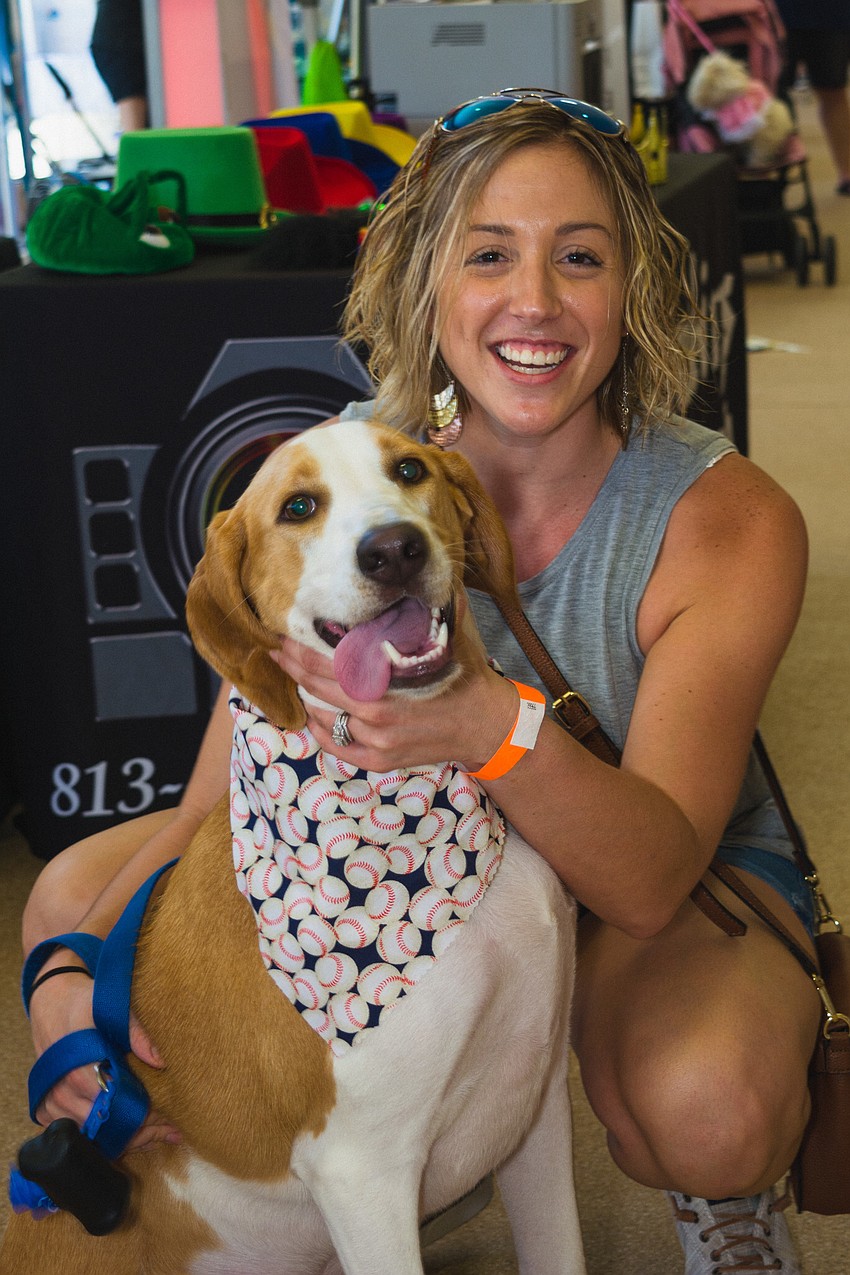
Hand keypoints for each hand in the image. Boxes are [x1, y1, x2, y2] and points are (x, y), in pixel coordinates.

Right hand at [29, 963, 180, 1149]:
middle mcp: (60, 1092)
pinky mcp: (48, 1105)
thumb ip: (136, 1033)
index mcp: (76, 1071)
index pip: (113, 1108)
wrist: (51, 1000)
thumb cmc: (83, 1004)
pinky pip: (75, 1130)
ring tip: (155, 1133)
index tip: (166, 1116)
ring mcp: (51, 1102)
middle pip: (103, 1128)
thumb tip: (160, 1061)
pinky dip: (100, 1135)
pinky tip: (126, 1132)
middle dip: (138, 1132)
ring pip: (90, 1135)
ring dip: (122, 1137)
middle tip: (169, 1130)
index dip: (141, 1116)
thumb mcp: (110, 1009)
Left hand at [270, 606, 515, 774]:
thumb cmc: (465, 677)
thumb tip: (422, 573)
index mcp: (388, 681)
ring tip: (296, 679)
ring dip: (307, 698)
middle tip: (277, 652)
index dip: (301, 650)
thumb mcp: (449, 637)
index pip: (329, 663)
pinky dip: (321, 730)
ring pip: (323, 718)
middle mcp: (377, 713)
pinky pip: (336, 746)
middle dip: (294, 668)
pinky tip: (314, 715)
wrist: (487, 726)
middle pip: (318, 689)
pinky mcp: (380, 760)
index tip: (283, 637)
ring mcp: (377, 741)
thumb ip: (431, 606)